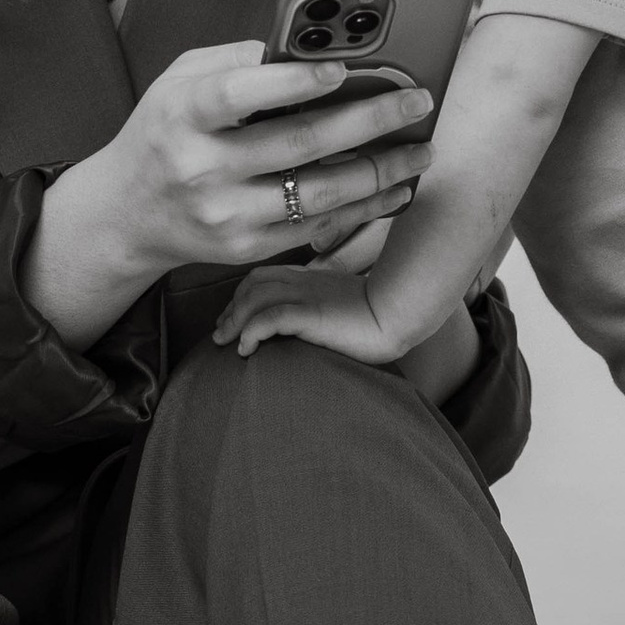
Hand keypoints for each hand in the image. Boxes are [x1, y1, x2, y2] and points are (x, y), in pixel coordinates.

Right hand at [22, 43, 434, 350]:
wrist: (128, 212)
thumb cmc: (165, 131)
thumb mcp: (179, 80)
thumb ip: (235, 59)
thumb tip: (304, 48)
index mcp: (183, 114)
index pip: (237, 94)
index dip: (291, 82)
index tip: (341, 68)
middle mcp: (201, 168)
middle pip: (297, 143)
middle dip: (368, 120)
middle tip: (416, 101)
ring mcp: (225, 215)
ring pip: (319, 193)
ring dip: (380, 170)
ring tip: (421, 149)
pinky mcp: (245, 248)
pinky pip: (317, 227)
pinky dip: (363, 207)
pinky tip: (395, 187)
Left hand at [214, 260, 402, 364]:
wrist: (404, 313)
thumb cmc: (383, 315)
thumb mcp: (348, 304)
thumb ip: (327, 306)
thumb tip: (315, 324)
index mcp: (313, 278)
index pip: (265, 276)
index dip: (242, 295)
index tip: (232, 318)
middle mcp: (306, 281)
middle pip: (253, 284)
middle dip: (231, 307)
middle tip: (220, 334)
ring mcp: (308, 295)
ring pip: (255, 298)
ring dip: (234, 320)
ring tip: (227, 343)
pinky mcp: (312, 314)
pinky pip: (270, 317)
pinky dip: (251, 331)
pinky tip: (246, 349)